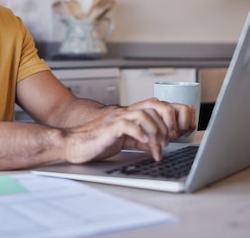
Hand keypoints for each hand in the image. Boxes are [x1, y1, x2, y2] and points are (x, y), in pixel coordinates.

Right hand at [63, 99, 195, 163]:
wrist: (75, 144)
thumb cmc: (97, 141)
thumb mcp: (125, 139)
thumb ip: (140, 139)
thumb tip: (157, 145)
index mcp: (130, 114)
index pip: (155, 104)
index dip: (169, 116)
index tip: (174, 133)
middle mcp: (125, 113)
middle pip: (153, 105)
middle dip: (166, 122)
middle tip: (168, 140)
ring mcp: (117, 119)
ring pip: (143, 114)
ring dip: (155, 130)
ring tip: (157, 144)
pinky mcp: (110, 128)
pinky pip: (128, 125)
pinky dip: (140, 134)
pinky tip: (145, 144)